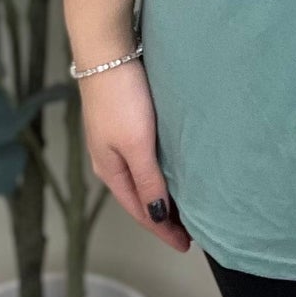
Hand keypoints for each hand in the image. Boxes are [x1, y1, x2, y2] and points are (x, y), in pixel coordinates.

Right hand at [79, 60, 192, 251]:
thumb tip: (156, 217)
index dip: (163, 230)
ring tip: (182, 205)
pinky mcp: (122, 121)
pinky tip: (169, 168)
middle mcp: (109, 160)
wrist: (106, 51)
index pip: (141, 211)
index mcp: (110, 171)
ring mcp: (113, 140)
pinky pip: (141, 159)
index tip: (186, 245)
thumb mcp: (136, 144)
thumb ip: (148, 181)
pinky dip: (156, 173)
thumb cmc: (120, 97)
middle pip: (138, 198)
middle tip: (189, 230)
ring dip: (159, 194)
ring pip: (140, 178)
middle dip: (161, 217)